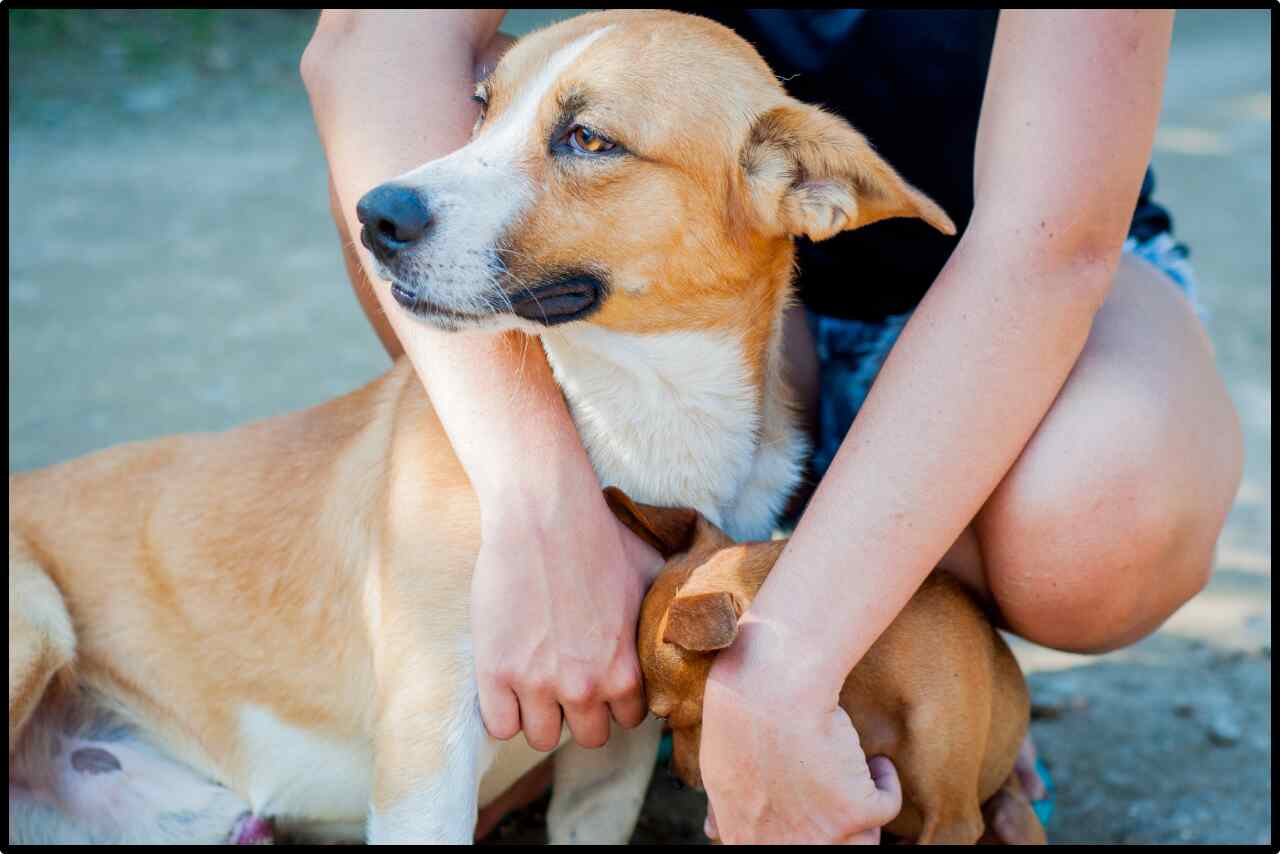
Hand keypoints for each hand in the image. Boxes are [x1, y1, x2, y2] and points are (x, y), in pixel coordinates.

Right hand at [471, 491, 663, 750]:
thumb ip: (669, 615)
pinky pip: (500, 726)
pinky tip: (508, 681)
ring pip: (542, 737)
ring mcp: (537, 683)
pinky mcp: (496, 672)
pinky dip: (504, 711)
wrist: (545, 514)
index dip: (616, 698)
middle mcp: (586, 687)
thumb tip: (693, 622)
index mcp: (627, 671)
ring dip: (541, 713)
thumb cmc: (601, 538)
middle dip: (582, 711)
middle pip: (589, 736)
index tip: (602, 677)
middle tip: (568, 677)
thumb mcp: (654, 579)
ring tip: (536, 679)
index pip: (629, 719)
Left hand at [699, 628, 902, 842]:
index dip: (804, 830)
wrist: (770, 691)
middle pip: (829, 847)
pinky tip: (875, 760)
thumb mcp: (715, 775)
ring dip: (865, 810)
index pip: (785, 849)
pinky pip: (886, 807)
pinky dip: (885, 782)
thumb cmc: (738, 721)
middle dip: (836, 826)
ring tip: (857, 775)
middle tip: (837, 795)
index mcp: (748, 842)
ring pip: (863, 838)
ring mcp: (822, 837)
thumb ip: (723, 813)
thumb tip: (714, 831)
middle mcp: (786, 847)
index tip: (814, 809)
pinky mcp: (855, 814)